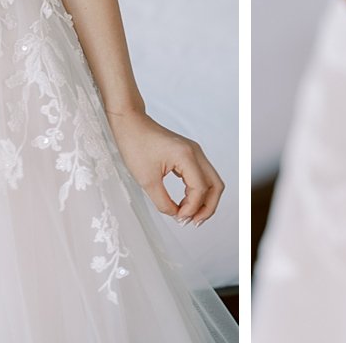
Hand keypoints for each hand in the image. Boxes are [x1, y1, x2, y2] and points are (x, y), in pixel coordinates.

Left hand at [106, 109, 224, 225]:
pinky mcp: (188, 154)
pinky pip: (201, 175)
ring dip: (204, 200)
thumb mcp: (146, 180)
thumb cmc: (135, 145)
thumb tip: (175, 214)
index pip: (200, 189)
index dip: (192, 208)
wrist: (130, 123)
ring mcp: (194, 152)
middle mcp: (195, 153)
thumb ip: (163, 201)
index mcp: (186, 156)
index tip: (179, 219)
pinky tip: (186, 202)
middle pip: (215, 185)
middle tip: (194, 222)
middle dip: (208, 207)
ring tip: (190, 215)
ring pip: (211, 181)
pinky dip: (198, 191)